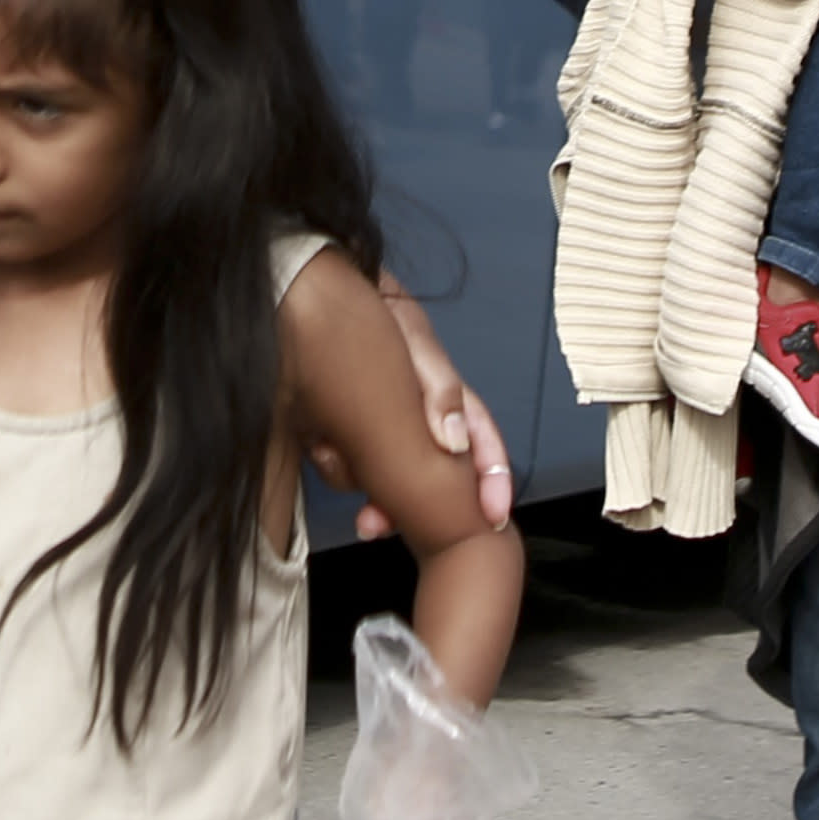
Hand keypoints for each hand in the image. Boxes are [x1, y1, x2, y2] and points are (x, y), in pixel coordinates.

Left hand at [316, 279, 514, 538]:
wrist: (324, 290)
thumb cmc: (381, 313)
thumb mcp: (415, 346)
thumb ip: (440, 390)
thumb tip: (456, 442)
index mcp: (450, 400)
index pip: (483, 445)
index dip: (493, 483)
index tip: (493, 520)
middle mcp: (424, 418)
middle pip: (437, 475)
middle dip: (420, 510)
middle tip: (391, 529)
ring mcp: (390, 423)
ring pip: (394, 474)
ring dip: (380, 495)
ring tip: (366, 517)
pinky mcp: (355, 424)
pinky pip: (355, 459)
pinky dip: (344, 467)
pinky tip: (327, 458)